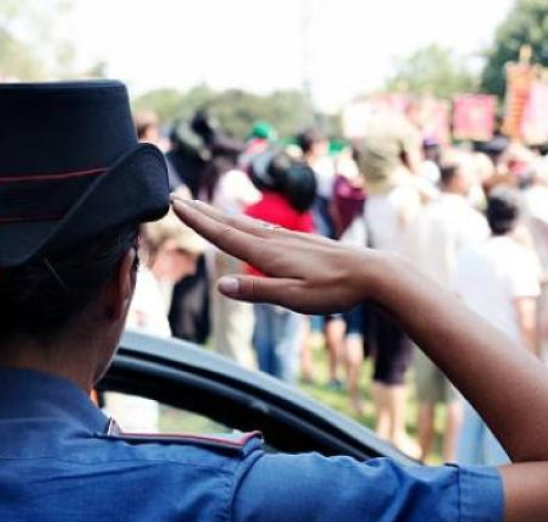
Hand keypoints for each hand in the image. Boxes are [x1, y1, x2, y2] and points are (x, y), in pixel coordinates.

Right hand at [171, 197, 371, 313]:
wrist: (372, 272)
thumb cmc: (335, 289)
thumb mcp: (294, 297)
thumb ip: (257, 291)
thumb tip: (221, 286)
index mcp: (268, 253)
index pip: (224, 235)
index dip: (198, 222)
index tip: (175, 205)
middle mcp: (274, 240)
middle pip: (230, 223)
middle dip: (202, 212)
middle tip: (177, 199)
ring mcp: (287, 238)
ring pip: (245, 224)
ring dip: (220, 215)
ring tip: (202, 208)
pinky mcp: (298, 241)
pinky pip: (261, 228)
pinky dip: (243, 222)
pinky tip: (246, 225)